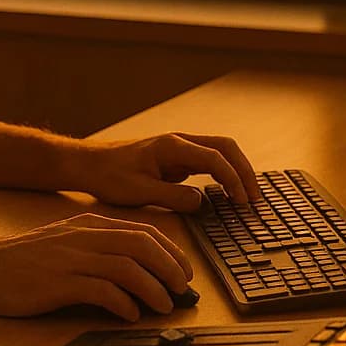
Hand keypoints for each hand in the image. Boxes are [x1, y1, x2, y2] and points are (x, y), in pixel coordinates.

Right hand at [0, 213, 192, 320]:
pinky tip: (130, 315)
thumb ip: (97, 249)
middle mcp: (85, 237)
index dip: (170, 251)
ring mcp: (73, 259)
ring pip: (128, 267)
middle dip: (170, 267)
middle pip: (142, 245)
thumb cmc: (23, 261)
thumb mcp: (65, 242)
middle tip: (182, 289)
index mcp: (89, 226)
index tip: (184, 270)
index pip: (142, 231)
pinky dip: (124, 303)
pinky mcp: (61, 283)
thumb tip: (134, 267)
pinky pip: (103, 290)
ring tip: (164, 306)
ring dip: (153, 288)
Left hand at [66, 133, 259, 210]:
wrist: (89, 165)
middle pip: (225, 148)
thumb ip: (173, 197)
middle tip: (256, 199)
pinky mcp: (177, 159)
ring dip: (237, 171)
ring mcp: (179, 149)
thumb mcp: (139, 192)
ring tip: (248, 197)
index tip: (242, 201)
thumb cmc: (109, 176)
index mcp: (172, 146)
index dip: (233, 179)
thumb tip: (203, 202)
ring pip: (220, 152)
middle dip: (244, 171)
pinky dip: (224, 175)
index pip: (215, 158)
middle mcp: (180, 142)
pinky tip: (229, 194)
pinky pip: (209, 163)